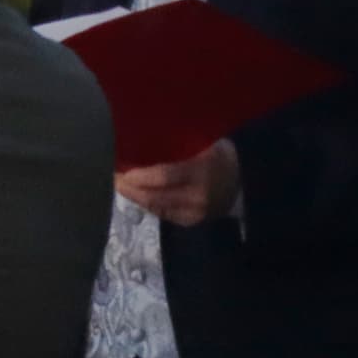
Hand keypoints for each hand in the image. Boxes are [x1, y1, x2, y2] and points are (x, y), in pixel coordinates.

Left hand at [116, 140, 239, 226]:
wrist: (246, 183)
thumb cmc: (221, 155)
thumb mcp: (205, 142)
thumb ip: (178, 143)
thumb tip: (143, 135)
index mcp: (201, 171)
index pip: (163, 176)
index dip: (138, 175)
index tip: (119, 168)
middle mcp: (197, 196)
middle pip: (154, 196)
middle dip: (129, 187)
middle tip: (111, 176)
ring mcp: (194, 213)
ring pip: (155, 207)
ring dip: (134, 196)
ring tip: (118, 183)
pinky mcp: (191, 222)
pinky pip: (162, 213)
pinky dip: (147, 203)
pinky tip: (135, 194)